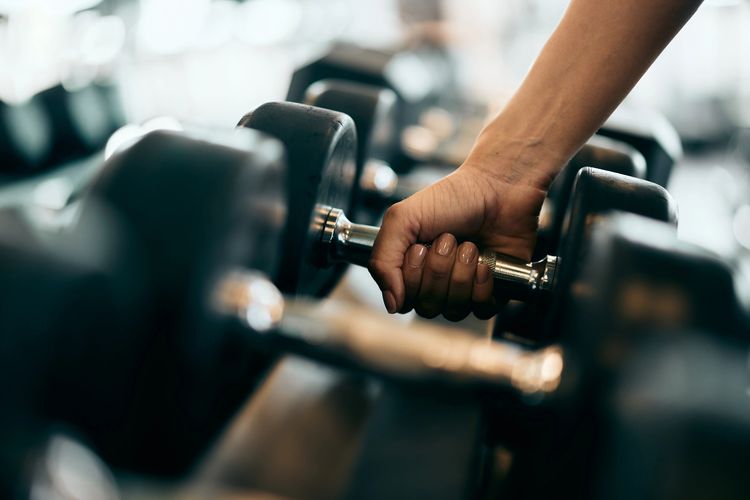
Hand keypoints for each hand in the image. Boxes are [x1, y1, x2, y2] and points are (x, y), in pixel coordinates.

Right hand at [368, 161, 547, 320]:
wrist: (498, 188)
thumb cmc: (452, 198)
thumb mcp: (403, 219)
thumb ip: (382, 260)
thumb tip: (390, 303)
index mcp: (410, 268)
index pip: (403, 300)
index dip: (412, 277)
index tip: (421, 247)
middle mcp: (435, 283)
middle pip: (428, 306)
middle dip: (439, 270)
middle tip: (448, 240)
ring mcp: (463, 289)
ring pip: (454, 310)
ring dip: (461, 273)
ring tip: (469, 246)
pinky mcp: (492, 292)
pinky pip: (482, 310)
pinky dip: (482, 286)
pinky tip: (484, 263)